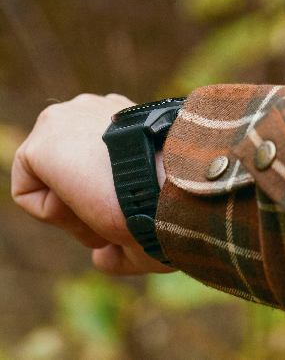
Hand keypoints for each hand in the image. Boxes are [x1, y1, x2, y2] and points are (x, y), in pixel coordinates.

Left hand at [11, 93, 173, 275]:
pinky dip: (51, 212)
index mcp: (129, 119)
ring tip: (100, 210)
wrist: (174, 183)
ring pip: (50, 181)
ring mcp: (70, 116)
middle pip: (70, 170)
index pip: (94, 162)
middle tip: (113, 216)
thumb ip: (127, 233)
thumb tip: (102, 257)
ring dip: (72, 209)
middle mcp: (98, 108)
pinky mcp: (45, 137)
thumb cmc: (174, 202)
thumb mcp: (157, 211)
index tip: (126, 211)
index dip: (103, 201)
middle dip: (86, 203)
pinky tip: (82, 201)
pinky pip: (28, 190)